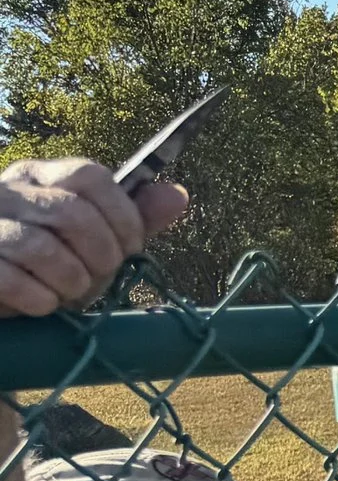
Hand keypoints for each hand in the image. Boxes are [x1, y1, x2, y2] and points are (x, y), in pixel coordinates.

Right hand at [0, 159, 187, 316]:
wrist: (4, 293)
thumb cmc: (51, 269)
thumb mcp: (97, 245)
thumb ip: (133, 220)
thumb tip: (177, 196)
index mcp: (43, 178)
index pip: (92, 176)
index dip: (123, 216)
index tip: (131, 249)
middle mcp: (8, 191)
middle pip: (73, 214)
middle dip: (101, 256)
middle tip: (98, 277)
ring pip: (42, 248)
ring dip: (70, 282)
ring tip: (67, 292)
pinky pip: (14, 280)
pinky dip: (40, 300)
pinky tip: (42, 305)